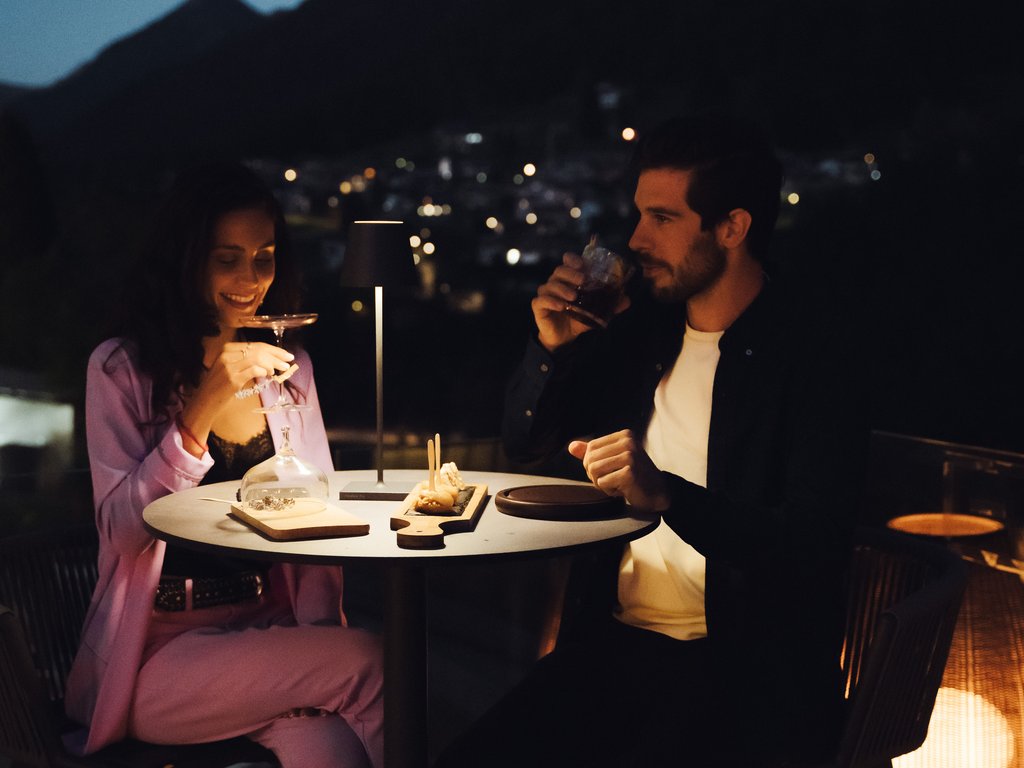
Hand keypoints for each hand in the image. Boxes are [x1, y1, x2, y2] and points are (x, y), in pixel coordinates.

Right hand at [178, 341, 294, 450]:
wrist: (204, 401)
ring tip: (281, 370)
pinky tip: (268, 375)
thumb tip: (270, 363)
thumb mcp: (231, 368)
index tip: (285, 355)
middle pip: (258, 350)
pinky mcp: (231, 379)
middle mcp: (226, 354)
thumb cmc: (219, 386)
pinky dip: (264, 371)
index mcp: (227, 349)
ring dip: (273, 364)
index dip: (274, 349)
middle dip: (277, 355)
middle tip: (289, 361)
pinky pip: (253, 370)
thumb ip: (247, 362)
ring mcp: (228, 366)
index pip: (256, 345)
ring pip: (257, 358)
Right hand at [531, 252, 628, 351]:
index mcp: (568, 279)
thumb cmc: (578, 319)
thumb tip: (627, 300)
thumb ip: (610, 306)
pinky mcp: (538, 306)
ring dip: (562, 289)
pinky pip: (542, 300)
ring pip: (550, 285)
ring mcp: (546, 293)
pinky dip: (551, 301)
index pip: (567, 261)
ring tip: (573, 297)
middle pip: (559, 271)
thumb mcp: (596, 312)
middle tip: (582, 280)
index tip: (582, 264)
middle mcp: (556, 283)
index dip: (573, 259)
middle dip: (571, 273)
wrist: (564, 338)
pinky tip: (560, 306)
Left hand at [568, 430, 668, 510]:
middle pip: (590, 459)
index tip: (609, 470)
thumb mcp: (614, 460)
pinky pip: (602, 483)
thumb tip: (571, 446)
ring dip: (602, 483)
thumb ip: (593, 452)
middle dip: (596, 474)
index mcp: (624, 435)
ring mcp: (630, 457)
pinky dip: (609, 491)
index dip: (592, 463)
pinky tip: (623, 490)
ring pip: (593, 470)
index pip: (591, 447)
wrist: (658, 492)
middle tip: (613, 479)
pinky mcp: (630, 473)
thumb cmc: (635, 476)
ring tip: (617, 484)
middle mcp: (628, 442)